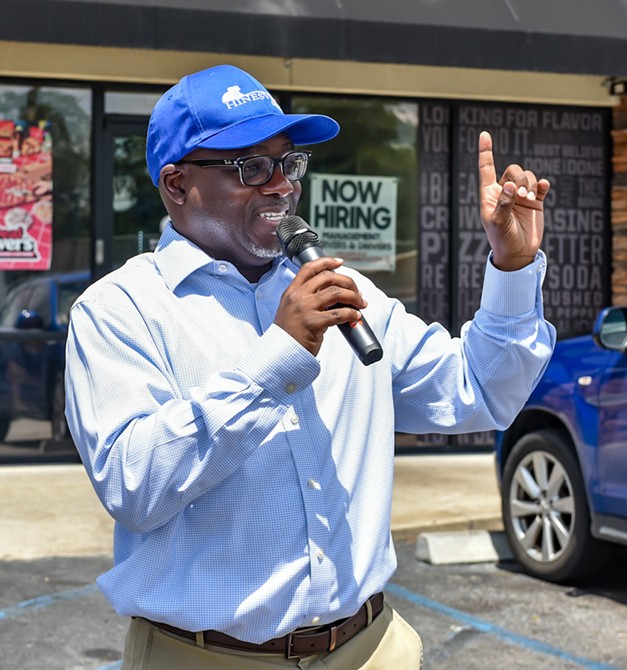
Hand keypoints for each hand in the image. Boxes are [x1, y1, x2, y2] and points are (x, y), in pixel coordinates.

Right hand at [275, 257, 366, 355]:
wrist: (281, 352)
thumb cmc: (290, 333)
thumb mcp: (291, 308)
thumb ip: (306, 297)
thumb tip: (333, 292)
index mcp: (292, 291)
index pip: (309, 268)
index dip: (327, 262)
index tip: (339, 262)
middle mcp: (298, 296)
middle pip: (328, 277)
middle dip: (348, 282)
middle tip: (357, 291)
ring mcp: (305, 309)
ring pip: (336, 293)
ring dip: (353, 296)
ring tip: (361, 303)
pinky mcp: (314, 323)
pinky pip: (339, 314)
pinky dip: (351, 314)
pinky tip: (355, 316)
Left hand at [478, 131, 550, 271]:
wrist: (518, 253)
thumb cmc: (501, 238)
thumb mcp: (498, 222)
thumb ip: (503, 202)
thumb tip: (508, 185)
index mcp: (490, 194)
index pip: (486, 168)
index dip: (485, 151)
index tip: (484, 134)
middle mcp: (504, 192)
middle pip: (513, 170)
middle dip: (519, 178)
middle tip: (521, 196)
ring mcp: (520, 196)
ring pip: (527, 176)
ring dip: (530, 184)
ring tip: (528, 200)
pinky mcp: (535, 202)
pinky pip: (540, 186)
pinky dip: (542, 185)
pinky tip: (542, 189)